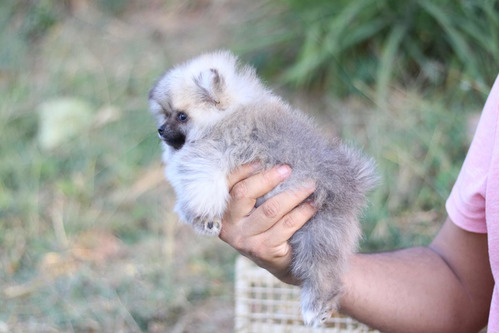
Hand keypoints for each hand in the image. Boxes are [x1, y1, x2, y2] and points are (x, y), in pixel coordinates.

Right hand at [219, 163, 316, 284]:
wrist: (280, 264)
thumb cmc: (266, 227)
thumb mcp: (254, 209)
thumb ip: (254, 190)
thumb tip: (273, 161)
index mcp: (222, 212)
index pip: (228, 185)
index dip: (243, 170)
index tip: (261, 159)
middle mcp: (229, 227)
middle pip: (244, 193)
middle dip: (268, 177)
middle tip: (288, 169)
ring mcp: (246, 240)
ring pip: (271, 209)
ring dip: (293, 193)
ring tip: (309, 185)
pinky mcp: (265, 250)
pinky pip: (287, 225)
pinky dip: (303, 212)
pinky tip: (313, 205)